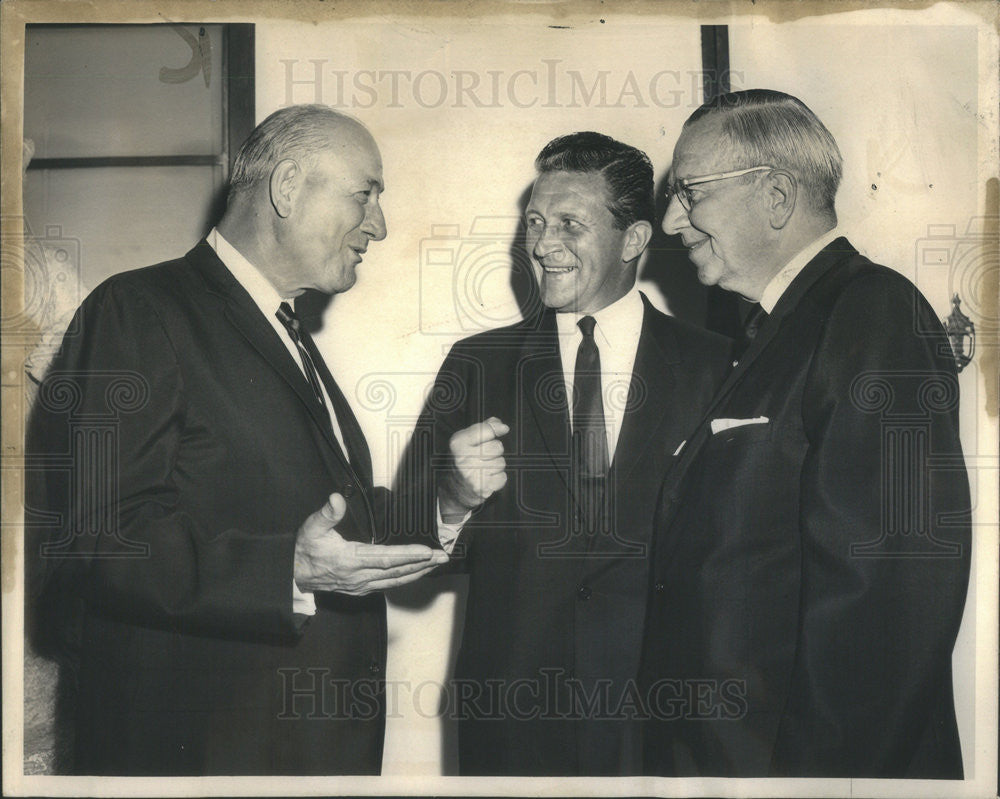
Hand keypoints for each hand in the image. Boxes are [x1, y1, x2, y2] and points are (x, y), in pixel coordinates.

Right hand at [294, 493, 447, 594]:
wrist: (292, 574)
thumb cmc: (304, 549)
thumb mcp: (312, 528)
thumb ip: (327, 513)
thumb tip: (337, 498)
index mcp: (350, 560)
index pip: (386, 558)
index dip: (408, 555)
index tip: (427, 551)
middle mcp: (358, 576)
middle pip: (397, 571)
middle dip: (422, 564)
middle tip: (442, 557)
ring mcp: (360, 585)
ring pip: (395, 581)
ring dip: (417, 573)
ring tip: (435, 565)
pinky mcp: (360, 589)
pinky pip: (387, 585)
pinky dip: (404, 579)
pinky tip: (414, 574)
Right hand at [439, 416, 508, 519]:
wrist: (451, 490)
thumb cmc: (462, 460)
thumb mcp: (466, 441)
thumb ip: (483, 429)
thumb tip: (501, 425)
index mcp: (458, 443)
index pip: (487, 430)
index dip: (496, 429)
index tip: (502, 429)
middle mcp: (464, 458)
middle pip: (497, 447)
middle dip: (494, 451)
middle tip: (482, 457)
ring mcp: (473, 475)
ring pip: (501, 463)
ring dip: (496, 466)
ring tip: (483, 469)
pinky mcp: (481, 488)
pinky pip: (502, 477)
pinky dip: (497, 479)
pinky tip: (486, 479)